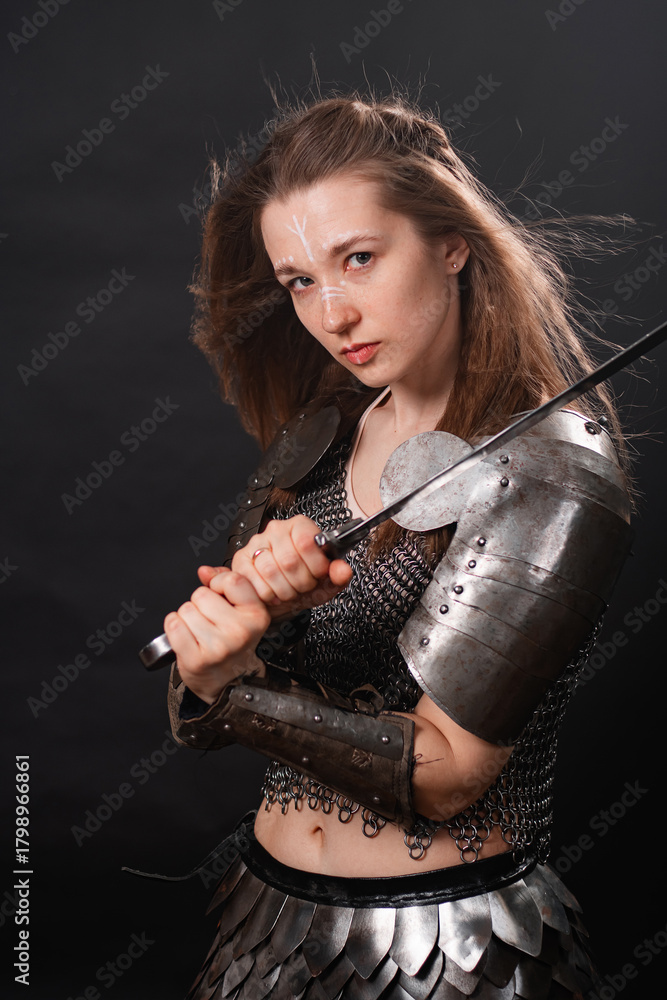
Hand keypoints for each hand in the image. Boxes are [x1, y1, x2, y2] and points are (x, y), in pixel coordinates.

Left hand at [164, 569, 270, 704]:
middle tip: (210, 621)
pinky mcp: (197, 659)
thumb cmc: (233, 643)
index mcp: (256, 615)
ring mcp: (218, 647)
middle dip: (200, 604)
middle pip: (201, 594)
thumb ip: (224, 583)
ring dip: (187, 618)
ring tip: (200, 631)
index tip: (220, 595)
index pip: (231, 580)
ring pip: (185, 609)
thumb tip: (204, 571)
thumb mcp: (240, 610)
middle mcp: (240, 632)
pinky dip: (175, 628)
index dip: (218, 583)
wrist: (227, 681)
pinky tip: (188, 637)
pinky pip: (173, 625)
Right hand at [229, 515, 352, 618]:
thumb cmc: (303, 586)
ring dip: (283, 590)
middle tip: (303, 587)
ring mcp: (256, 543)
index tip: (318, 574)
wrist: (281, 599)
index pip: (307, 541)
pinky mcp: (241, 560)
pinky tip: (274, 594)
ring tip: (289, 591)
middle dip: (300, 582)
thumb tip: (343, 570)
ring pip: (270, 570)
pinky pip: (253, 579)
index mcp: (300, 526)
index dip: (315, 565)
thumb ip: (338, 575)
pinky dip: (267, 593)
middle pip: (289, 559)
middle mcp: (277, 530)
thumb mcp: (325, 583)